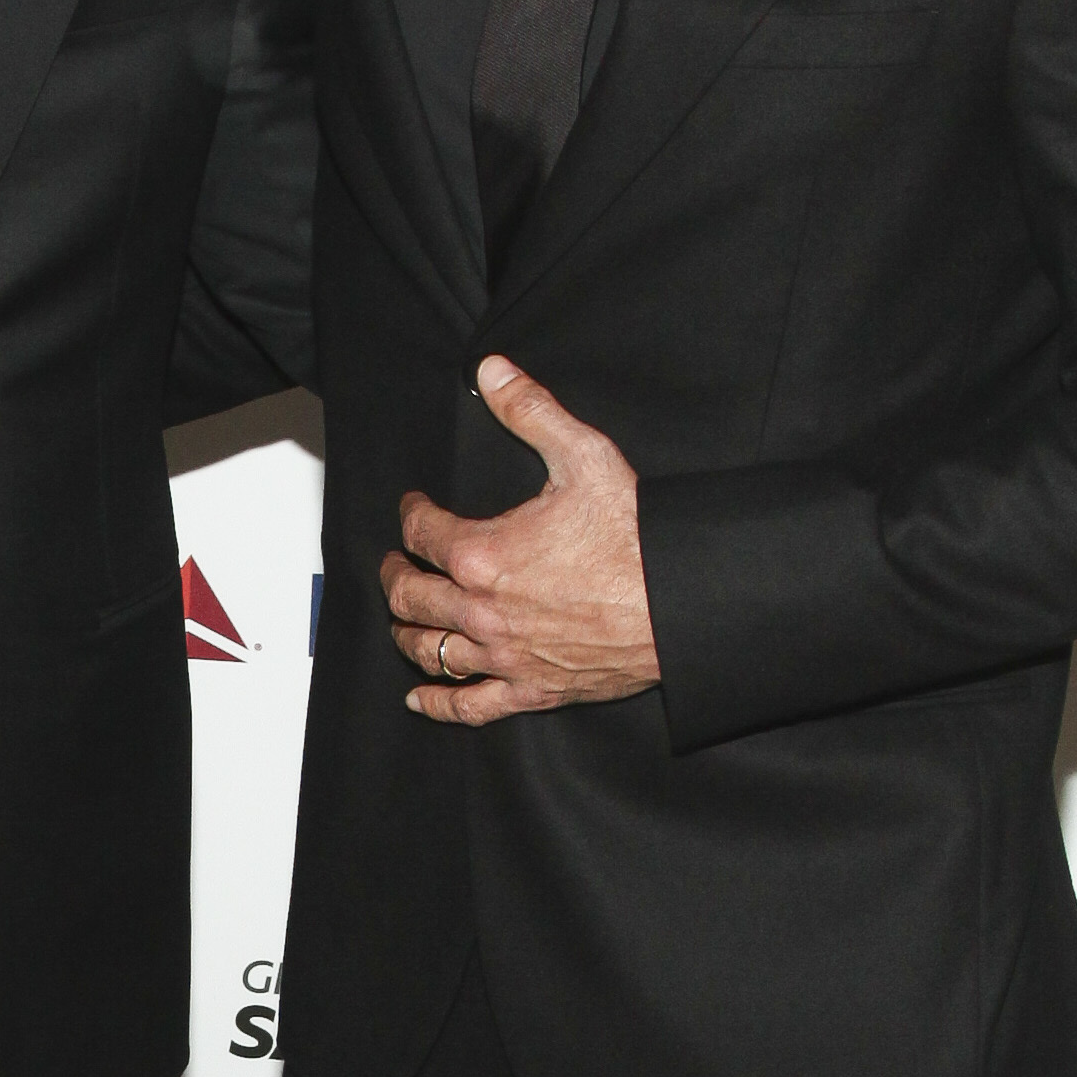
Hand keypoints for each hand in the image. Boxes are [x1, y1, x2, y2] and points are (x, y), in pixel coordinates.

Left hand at [384, 358, 659, 724]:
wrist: (681, 601)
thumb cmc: (636, 537)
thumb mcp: (583, 456)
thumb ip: (531, 411)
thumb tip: (494, 371)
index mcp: (483, 553)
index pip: (423, 531)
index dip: (411, 514)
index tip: (414, 507)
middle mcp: (482, 609)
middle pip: (411, 595)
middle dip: (396, 575)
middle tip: (396, 563)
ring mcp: (504, 654)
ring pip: (429, 649)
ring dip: (407, 632)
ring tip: (403, 618)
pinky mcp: (531, 688)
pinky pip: (468, 705)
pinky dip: (437, 703)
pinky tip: (419, 698)